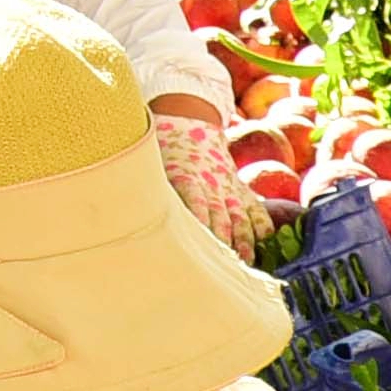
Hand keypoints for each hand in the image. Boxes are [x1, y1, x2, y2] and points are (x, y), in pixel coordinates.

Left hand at [154, 100, 263, 250]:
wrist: (189, 126)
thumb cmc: (164, 151)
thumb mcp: (152, 166)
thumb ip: (146, 187)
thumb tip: (126, 212)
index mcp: (188, 178)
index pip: (196, 202)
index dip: (200, 222)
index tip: (201, 244)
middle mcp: (212, 186)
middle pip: (221, 216)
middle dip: (224, 240)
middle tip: (226, 264)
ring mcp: (229, 189)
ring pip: (240, 217)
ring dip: (244, 240)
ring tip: (246, 260)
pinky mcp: (241, 191)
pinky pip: (256, 210)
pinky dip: (262, 226)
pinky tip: (265, 243)